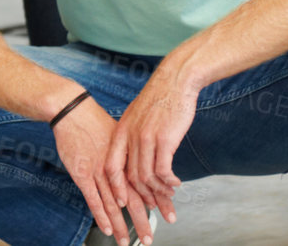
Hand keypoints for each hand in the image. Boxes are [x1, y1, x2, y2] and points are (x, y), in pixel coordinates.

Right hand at [51, 95, 151, 245]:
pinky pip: (94, 200)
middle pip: (134, 199)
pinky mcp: (82, 174)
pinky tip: (109, 229)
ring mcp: (99, 172)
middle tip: (151, 238)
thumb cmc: (94, 121)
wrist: (74, 110)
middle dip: (144, 221)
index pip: (147, 185)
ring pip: (115, 205)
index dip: (158, 201)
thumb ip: (130, 152)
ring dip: (123, 225)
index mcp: (127, 159)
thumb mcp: (120, 135)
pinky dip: (102, 216)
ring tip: (129, 242)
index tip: (168, 215)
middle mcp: (116, 168)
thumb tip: (143, 162)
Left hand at [106, 69, 196, 234]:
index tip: (121, 202)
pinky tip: (176, 184)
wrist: (175, 80)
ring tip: (169, 196)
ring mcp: (146, 138)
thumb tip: (133, 154)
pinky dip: (170, 182)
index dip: (116, 187)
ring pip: (147, 177)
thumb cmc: (159, 98)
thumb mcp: (137, 116)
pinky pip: (163, 171)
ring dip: (159, 192)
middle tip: (152, 207)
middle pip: (131, 177)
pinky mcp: (164, 139)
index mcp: (121, 131)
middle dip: (141, 198)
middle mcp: (130, 136)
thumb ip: (132, 134)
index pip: (111, 166)